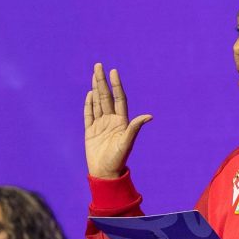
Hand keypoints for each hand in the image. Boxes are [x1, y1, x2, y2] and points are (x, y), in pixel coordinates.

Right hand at [83, 63, 152, 179]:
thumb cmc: (118, 160)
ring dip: (96, 88)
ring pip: (97, 102)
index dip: (116, 85)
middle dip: (102, 81)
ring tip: (95, 74)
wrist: (105, 173)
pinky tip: (89, 93)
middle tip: (98, 65)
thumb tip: (149, 116)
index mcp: (121, 121)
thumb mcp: (127, 143)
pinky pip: (89, 114)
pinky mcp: (90, 131)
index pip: (118, 98)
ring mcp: (100, 125)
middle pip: (106, 97)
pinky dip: (88, 104)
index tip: (114, 71)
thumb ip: (135, 128)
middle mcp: (111, 120)